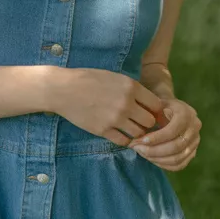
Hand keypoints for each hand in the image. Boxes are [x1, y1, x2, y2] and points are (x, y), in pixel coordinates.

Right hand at [51, 68, 168, 146]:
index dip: (155, 110)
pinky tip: (119, 134)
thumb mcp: (114, 77)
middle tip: (140, 122)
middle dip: (147, 123)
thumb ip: (131, 89)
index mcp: (131, 87)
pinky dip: (124, 140)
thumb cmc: (88, 79)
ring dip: (136, 133)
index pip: (156, 105)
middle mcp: (126, 103)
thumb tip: (148, 102)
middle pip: (150, 122)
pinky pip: (123, 141)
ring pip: (138, 133)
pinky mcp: (103, 130)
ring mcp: (115, 118)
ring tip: (130, 129)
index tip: (150, 112)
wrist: (63, 89)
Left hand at [131, 96, 200, 170]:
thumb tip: (136, 136)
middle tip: (137, 148)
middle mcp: (194, 128)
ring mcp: (195, 141)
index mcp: (186, 113)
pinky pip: (179, 165)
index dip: (156, 138)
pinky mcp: (193, 152)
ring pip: (177, 158)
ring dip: (157, 159)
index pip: (172, 130)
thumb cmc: (161, 107)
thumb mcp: (155, 105)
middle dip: (154, 150)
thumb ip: (148, 116)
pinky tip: (151, 159)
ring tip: (142, 153)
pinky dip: (164, 165)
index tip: (141, 140)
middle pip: (176, 146)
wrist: (174, 110)